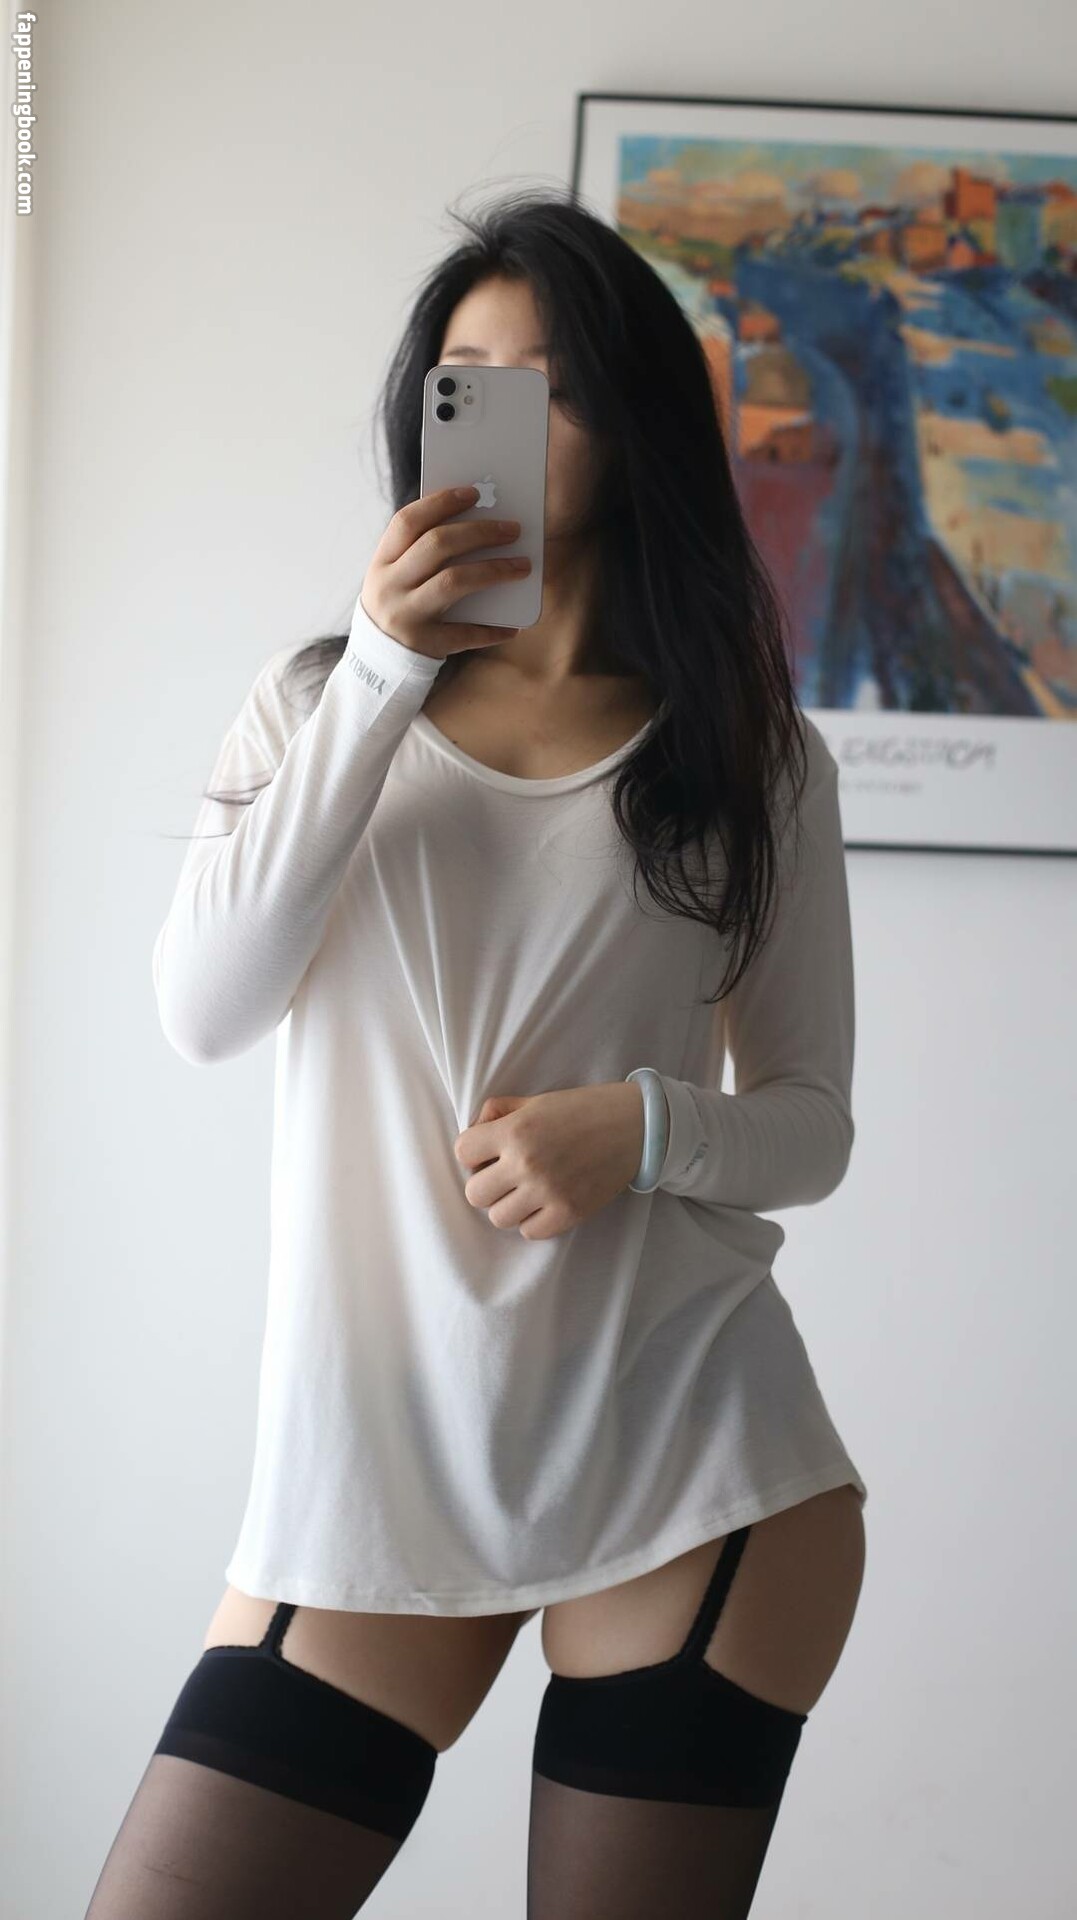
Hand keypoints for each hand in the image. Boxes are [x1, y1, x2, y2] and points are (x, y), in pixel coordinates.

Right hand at [359, 483, 531, 660]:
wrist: (377, 661)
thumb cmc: (401, 604)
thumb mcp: (398, 576)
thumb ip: (423, 552)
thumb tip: (481, 522)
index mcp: (382, 562)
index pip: (408, 521)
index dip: (441, 503)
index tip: (474, 492)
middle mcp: (389, 586)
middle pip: (436, 545)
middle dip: (479, 532)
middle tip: (513, 529)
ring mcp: (405, 616)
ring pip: (453, 582)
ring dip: (494, 570)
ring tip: (523, 566)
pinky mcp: (424, 644)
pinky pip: (465, 633)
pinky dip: (491, 629)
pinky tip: (513, 626)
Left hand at [453, 1081, 645, 1240]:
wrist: (634, 1126)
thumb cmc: (581, 1110)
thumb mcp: (535, 1100)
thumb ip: (498, 1111)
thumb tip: (474, 1131)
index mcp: (515, 1130)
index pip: (462, 1152)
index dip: (474, 1152)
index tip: (489, 1152)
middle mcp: (526, 1163)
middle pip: (474, 1194)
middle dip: (487, 1183)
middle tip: (506, 1175)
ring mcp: (547, 1191)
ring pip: (498, 1218)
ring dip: (508, 1205)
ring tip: (526, 1191)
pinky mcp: (569, 1213)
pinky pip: (530, 1232)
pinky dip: (533, 1221)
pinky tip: (545, 1202)